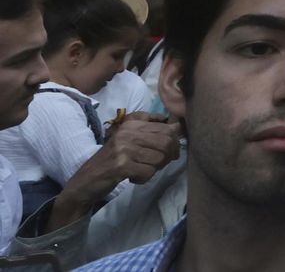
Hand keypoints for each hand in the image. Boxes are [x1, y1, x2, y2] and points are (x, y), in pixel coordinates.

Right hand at [51, 116, 182, 229]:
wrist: (84, 182)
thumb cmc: (110, 161)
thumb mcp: (129, 141)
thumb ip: (151, 131)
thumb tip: (178, 126)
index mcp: (131, 124)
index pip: (167, 128)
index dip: (174, 143)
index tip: (171, 153)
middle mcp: (128, 133)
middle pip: (166, 142)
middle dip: (168, 156)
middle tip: (159, 165)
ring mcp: (123, 149)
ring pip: (159, 158)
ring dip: (155, 169)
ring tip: (142, 171)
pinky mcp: (121, 166)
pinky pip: (148, 172)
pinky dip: (145, 178)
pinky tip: (134, 178)